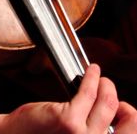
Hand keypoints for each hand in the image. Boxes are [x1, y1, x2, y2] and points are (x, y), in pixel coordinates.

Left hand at [0, 64, 135, 133]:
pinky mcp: (68, 121)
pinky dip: (92, 78)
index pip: (131, 132)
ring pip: (108, 102)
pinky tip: (91, 71)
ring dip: (106, 84)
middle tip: (109, 88)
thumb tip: (108, 109)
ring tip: (99, 77)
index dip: (130, 117)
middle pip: (128, 120)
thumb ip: (92, 129)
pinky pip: (88, 93)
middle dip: (120, 99)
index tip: (121, 108)